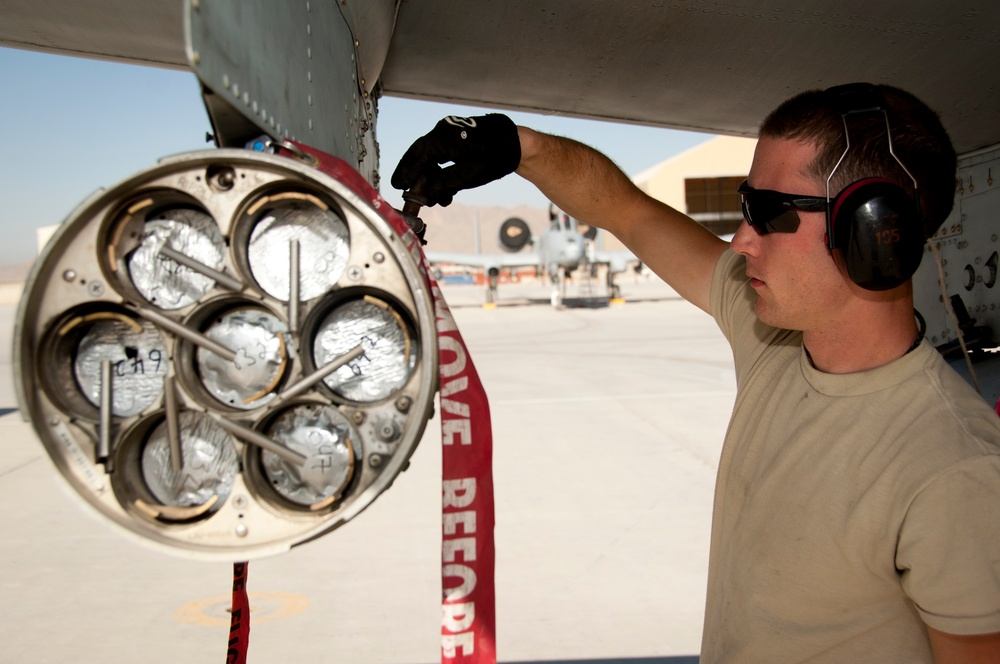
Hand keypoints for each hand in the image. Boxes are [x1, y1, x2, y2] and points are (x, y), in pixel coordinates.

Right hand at [391, 114, 520, 205]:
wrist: (516, 142)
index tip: (398, 185)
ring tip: (434, 198)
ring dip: (428, 176)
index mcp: (445, 138)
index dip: (407, 171)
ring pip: (429, 155)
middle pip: (419, 153)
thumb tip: (428, 193)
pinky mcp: (455, 137)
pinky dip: (438, 170)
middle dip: (411, 172)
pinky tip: (444, 189)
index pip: (418, 155)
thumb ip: (446, 183)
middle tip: (403, 188)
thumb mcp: (471, 175)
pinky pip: (439, 153)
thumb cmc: (497, 156)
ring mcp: (449, 132)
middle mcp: (443, 131)